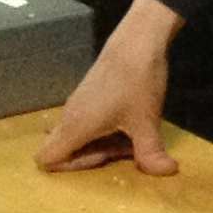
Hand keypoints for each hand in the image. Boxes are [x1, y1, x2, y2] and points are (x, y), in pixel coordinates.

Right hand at [38, 0, 185, 174]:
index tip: (102, 156)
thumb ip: (151, 153)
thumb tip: (167, 172)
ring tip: (129, 133)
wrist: (138, 40)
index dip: (71, 166)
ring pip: (75, 134)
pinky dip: (102, 127)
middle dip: (88, 156)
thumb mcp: (146, 122)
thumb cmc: (137, 82)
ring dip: (98, 141)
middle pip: (61, 149)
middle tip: (120, 147)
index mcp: (74, 127)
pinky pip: (84, 120)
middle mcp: (69, 116)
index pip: (45, 159)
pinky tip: (129, 118)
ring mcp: (77, 103)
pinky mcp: (88, 93)